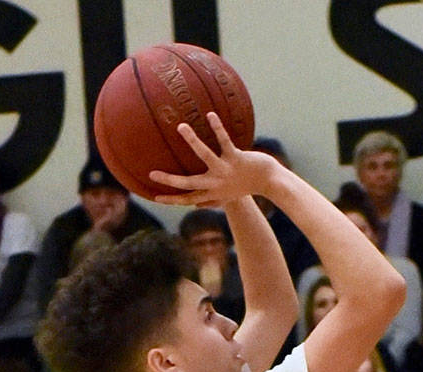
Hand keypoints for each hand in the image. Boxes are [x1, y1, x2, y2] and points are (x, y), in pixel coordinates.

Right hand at [148, 113, 276, 206]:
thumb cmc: (246, 186)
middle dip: (171, 180)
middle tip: (152, 173)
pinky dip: (217, 128)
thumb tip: (194, 206)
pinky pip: (224, 141)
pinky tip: (210, 115)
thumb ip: (210, 201)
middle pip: (190, 184)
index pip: (188, 198)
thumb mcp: (227, 196)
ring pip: (205, 156)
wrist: (270, 182)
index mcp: (213, 192)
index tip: (154, 197)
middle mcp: (217, 183)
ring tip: (181, 127)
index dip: (172, 199)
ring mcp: (226, 170)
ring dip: (193, 141)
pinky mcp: (236, 158)